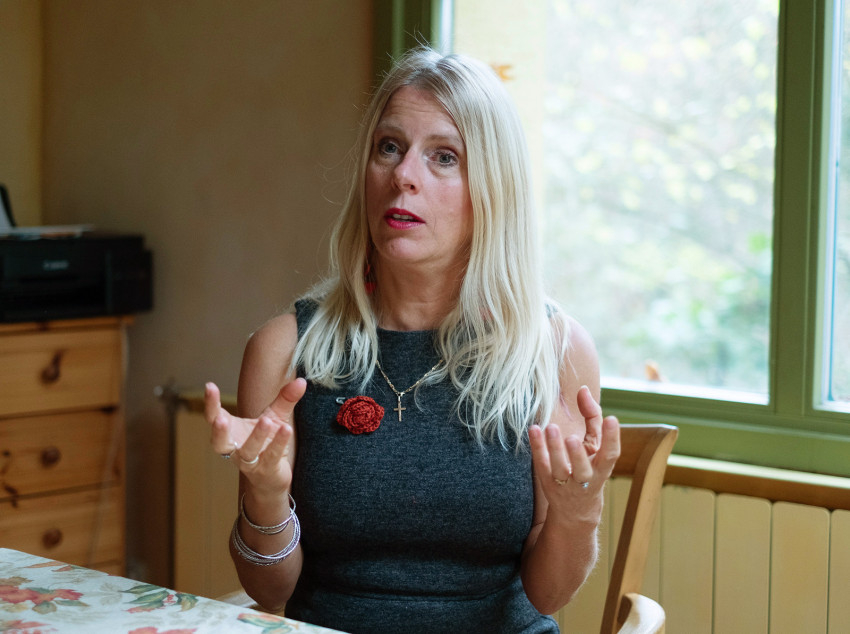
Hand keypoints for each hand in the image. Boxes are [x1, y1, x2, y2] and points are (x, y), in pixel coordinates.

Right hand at [204, 378, 306, 494]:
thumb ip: (285, 398)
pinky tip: (286, 429)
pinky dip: (278, 443)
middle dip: (219, 431)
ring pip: (247, 451)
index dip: (210, 403)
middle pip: (219, 442)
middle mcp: (234, 448)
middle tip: (220, 419)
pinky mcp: (265, 470)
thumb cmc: (267, 443)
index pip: (214, 416)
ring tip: (266, 421)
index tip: (209, 386)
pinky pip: (270, 457)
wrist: (273, 477)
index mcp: (231, 431)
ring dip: (256, 436)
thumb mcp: (276, 417)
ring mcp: (248, 462)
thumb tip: (301, 381)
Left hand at [529, 387, 619, 520]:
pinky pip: (541, 465)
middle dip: (577, 455)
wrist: (575, 510)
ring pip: (558, 469)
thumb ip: (592, 417)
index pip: (611, 456)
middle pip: (582, 470)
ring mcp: (564, 484)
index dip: (613, 439)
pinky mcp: (547, 482)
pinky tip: (533, 430)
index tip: (612, 419)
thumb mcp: (596, 446)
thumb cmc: (589, 467)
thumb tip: (583, 390)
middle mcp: (585, 480)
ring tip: (551, 427)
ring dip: (554, 449)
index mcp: (602, 470)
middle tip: (572, 437)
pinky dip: (537, 448)